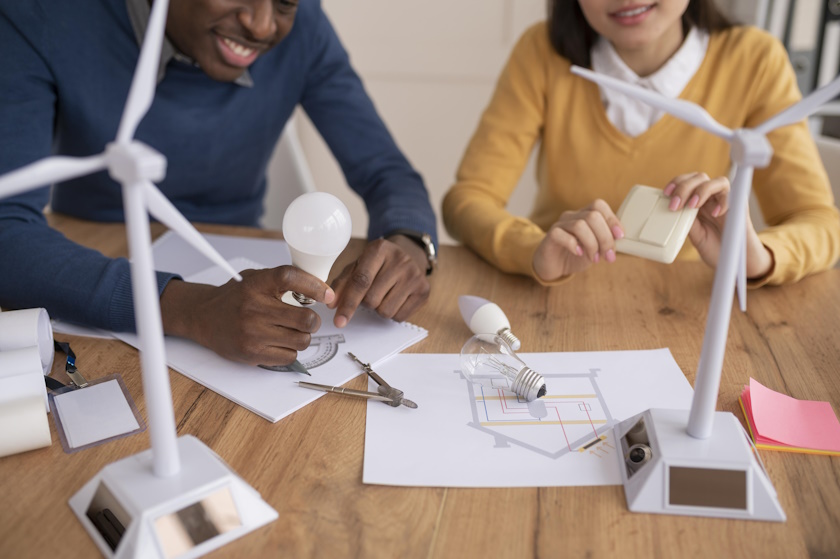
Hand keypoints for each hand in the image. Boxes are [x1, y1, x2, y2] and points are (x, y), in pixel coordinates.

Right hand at [160, 266, 333, 365]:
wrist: (203, 317)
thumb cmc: (235, 297)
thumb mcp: (255, 278)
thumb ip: (282, 280)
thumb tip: (321, 288)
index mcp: (256, 284)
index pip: (290, 277)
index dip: (314, 285)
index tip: (327, 295)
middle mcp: (253, 308)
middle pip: (305, 318)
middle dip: (313, 320)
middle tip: (308, 319)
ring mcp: (252, 333)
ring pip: (301, 340)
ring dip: (302, 337)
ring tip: (291, 331)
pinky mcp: (251, 353)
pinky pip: (289, 356)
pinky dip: (290, 350)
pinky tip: (279, 342)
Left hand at [328, 236, 429, 326]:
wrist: (409, 255)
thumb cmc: (379, 264)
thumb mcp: (358, 266)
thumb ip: (343, 283)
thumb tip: (331, 304)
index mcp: (379, 249)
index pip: (361, 281)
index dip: (348, 303)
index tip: (339, 320)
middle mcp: (400, 260)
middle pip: (372, 300)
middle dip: (366, 302)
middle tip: (371, 291)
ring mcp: (415, 275)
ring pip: (385, 311)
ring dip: (379, 308)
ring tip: (384, 294)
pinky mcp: (424, 290)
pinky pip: (399, 316)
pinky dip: (393, 312)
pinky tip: (396, 298)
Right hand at [532, 199, 623, 281]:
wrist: (554, 266)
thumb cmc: (575, 256)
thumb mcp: (595, 248)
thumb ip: (606, 241)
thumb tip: (620, 239)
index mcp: (584, 215)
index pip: (599, 205)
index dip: (612, 219)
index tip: (620, 236)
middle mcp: (572, 216)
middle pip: (593, 216)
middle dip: (605, 237)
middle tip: (608, 255)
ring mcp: (560, 225)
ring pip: (580, 225)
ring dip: (592, 244)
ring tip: (594, 258)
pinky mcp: (550, 236)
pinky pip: (562, 234)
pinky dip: (574, 245)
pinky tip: (579, 253)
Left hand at [664, 172, 772, 277]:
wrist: (735, 262)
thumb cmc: (715, 247)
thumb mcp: (695, 235)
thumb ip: (687, 221)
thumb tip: (674, 209)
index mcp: (698, 201)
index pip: (687, 181)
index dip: (677, 183)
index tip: (666, 193)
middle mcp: (712, 197)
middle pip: (700, 178)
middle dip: (684, 187)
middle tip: (675, 205)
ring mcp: (726, 200)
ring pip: (717, 181)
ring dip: (702, 190)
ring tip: (693, 205)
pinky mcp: (740, 207)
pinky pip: (733, 195)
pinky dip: (723, 202)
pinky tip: (715, 214)